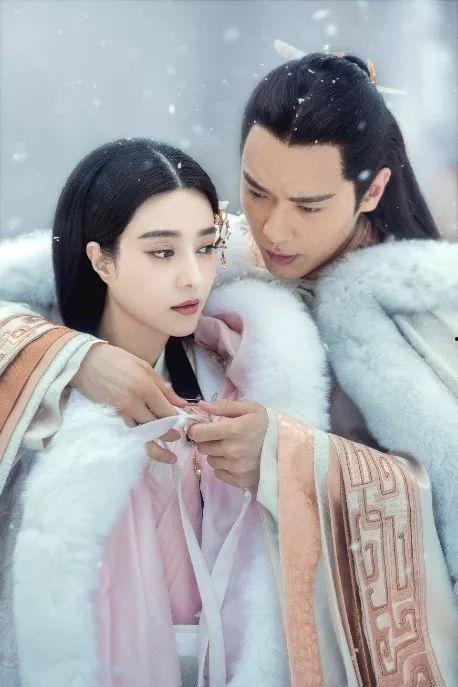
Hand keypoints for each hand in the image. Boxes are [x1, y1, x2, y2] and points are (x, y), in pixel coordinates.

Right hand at [71, 342, 186, 462]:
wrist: (85, 363)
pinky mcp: (111, 417)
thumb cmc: (117, 360)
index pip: (166, 412)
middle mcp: (134, 403)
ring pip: (142, 435)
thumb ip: (164, 388)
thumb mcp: (144, 367)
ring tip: (168, 456)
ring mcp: (121, 412)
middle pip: (156, 427)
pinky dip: (139, 440)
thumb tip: (182, 404)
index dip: (176, 420)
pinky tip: (147, 444)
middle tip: (177, 438)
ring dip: (156, 447)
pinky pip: (129, 433)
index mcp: (145, 387)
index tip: (182, 423)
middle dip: (169, 435)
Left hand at [187, 400, 267, 488]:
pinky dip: (223, 467)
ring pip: (210, 460)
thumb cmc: (267, 425)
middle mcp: (232, 450)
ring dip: (216, 454)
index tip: (201, 427)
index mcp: (234, 430)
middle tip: (220, 436)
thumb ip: (224, 406)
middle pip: (202, 447)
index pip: (198, 433)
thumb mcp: (250, 409)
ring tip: (231, 448)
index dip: (195, 429)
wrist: (288, 449)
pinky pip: (219, 473)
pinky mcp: (239, 480)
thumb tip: (201, 406)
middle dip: (207, 441)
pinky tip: (236, 460)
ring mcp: (235, 468)